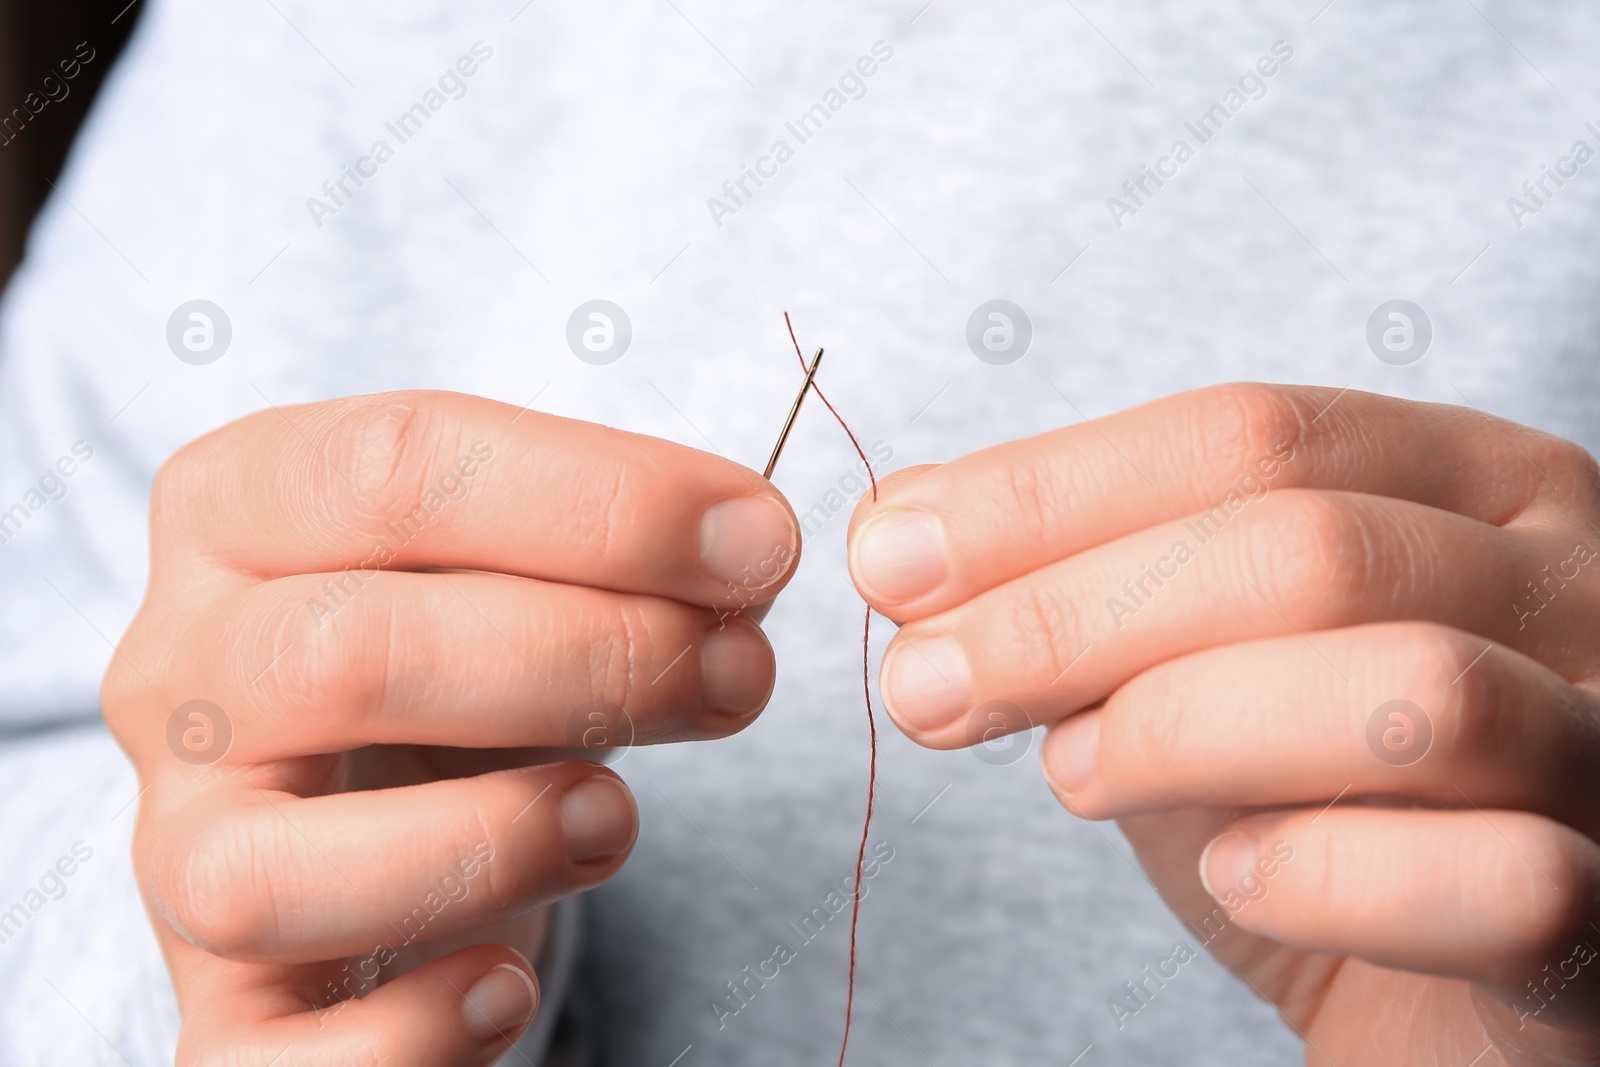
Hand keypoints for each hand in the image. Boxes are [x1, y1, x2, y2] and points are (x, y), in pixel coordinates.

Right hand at [103, 391, 796, 1065]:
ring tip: (616, 819)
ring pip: (266, 870)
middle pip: (347, 655)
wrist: (375, 783)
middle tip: (733, 672)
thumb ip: (619, 550)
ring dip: (485, 843)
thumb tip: (746, 557)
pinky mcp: (221, 1004)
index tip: (756, 541)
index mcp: (240, 509)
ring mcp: (178, 847)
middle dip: (584, 659)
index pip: (396, 467)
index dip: (604, 504)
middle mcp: (177, 675)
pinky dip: (403, 1035)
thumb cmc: (460, 644)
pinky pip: (261, 1057)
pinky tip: (508, 984)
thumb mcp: (517, 557)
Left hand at [848, 383, 1599, 1064]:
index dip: (1048, 492)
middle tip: (924, 684)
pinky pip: (1503, 881)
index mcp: (1470, 483)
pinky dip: (1332, 876)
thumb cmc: (1313, 807)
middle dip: (1072, 613)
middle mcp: (1572, 586)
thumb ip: (1080, 600)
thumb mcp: (1185, 670)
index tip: (889, 555)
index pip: (1250, 435)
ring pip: (1412, 693)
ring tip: (1070, 774)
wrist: (1441, 993)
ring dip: (1181, 728)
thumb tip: (901, 543)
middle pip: (1311, 548)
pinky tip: (1231, 878)